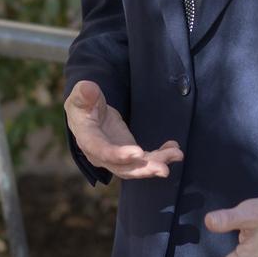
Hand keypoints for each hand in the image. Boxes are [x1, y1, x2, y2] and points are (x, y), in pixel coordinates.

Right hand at [64, 80, 182, 178]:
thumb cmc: (82, 105)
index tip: (138, 153)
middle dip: (144, 169)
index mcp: (88, 140)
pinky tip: (174, 149)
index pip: (103, 151)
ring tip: (177, 154)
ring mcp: (117, 158)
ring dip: (157, 163)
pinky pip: (146, 160)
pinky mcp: (129, 155)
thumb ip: (84, 94)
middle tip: (164, 169)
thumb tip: (88, 88)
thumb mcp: (80, 96)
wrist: (87, 115)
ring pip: (137, 167)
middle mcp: (102, 155)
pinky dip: (161, 156)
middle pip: (123, 168)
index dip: (119, 155)